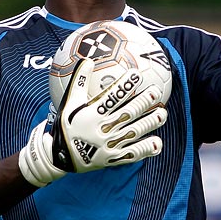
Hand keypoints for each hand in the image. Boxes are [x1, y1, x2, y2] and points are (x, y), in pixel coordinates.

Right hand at [19, 58, 166, 186]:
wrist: (58, 157)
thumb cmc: (66, 125)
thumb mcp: (68, 103)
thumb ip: (79, 82)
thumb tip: (87, 59)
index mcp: (91, 115)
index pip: (110, 99)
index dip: (124, 87)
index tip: (136, 75)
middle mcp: (101, 130)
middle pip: (126, 115)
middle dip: (142, 103)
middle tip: (156, 91)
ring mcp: (108, 146)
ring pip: (132, 134)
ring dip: (148, 123)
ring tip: (162, 114)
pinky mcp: (112, 159)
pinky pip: (131, 155)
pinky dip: (144, 150)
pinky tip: (158, 143)